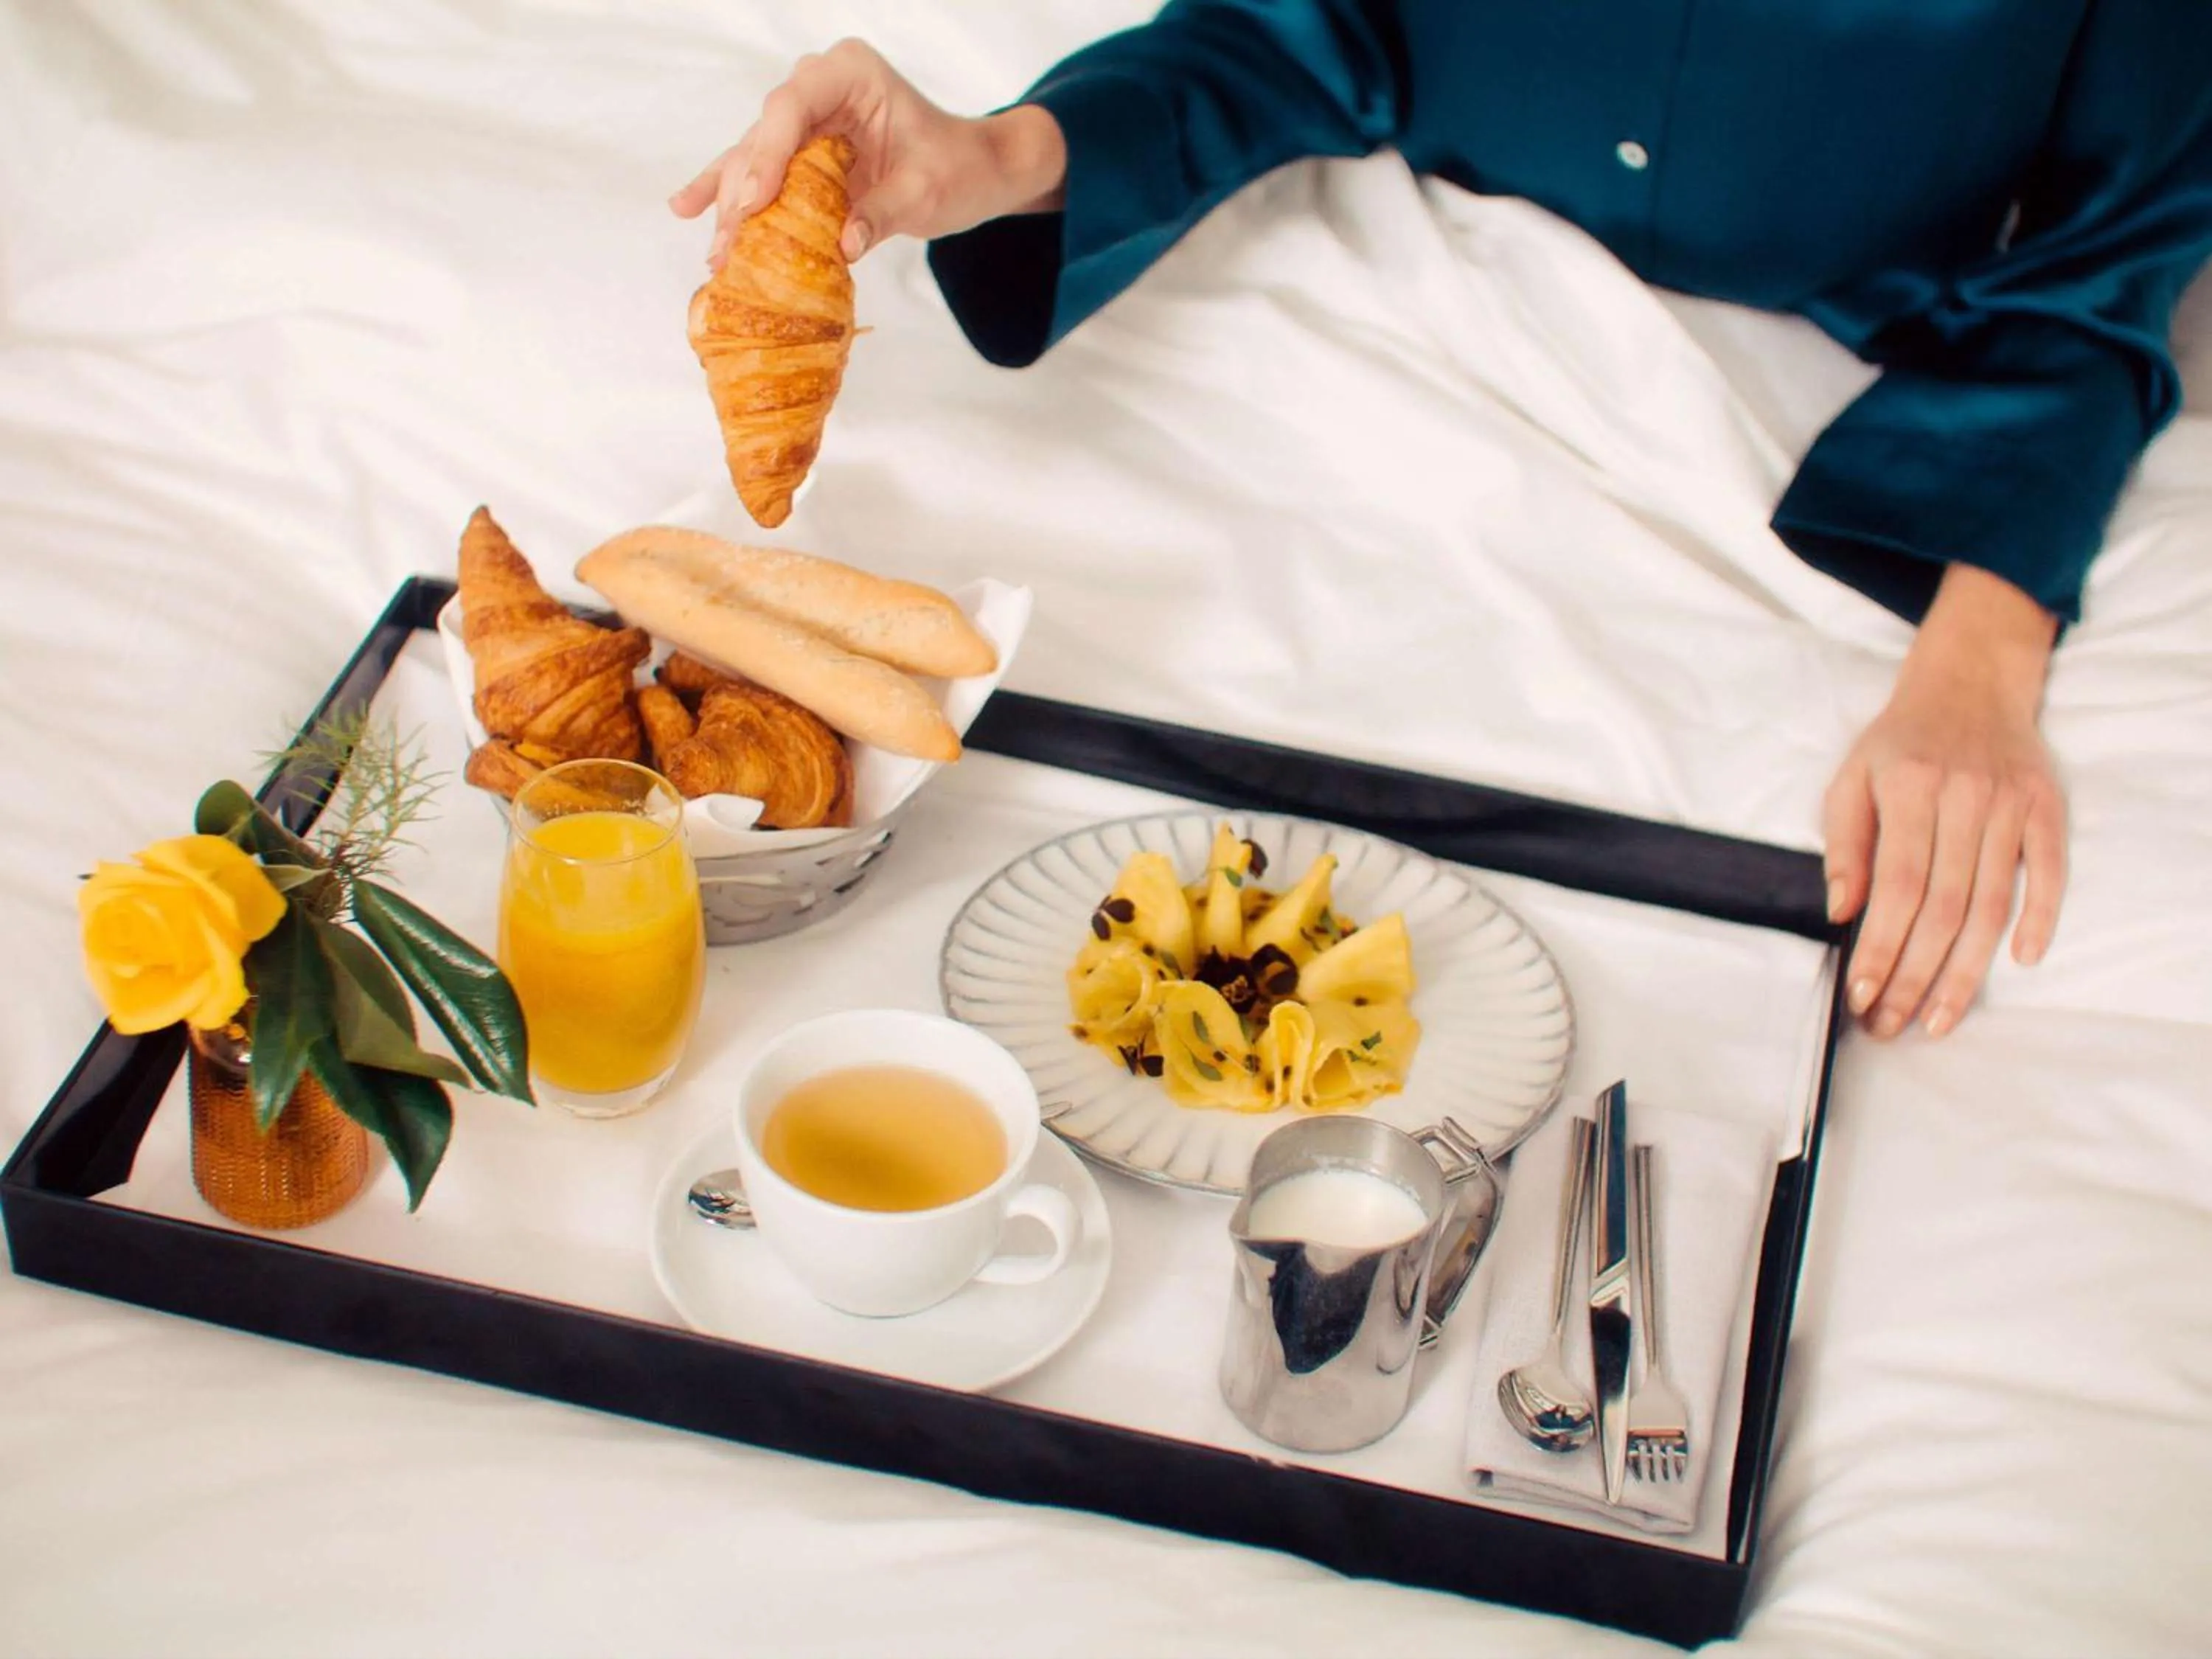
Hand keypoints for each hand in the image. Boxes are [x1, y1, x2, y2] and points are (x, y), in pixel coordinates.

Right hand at [669, 38, 1066, 268]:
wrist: (973, 171)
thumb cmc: (958, 169)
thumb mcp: (927, 193)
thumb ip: (883, 213)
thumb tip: (841, 246)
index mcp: (852, 74)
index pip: (794, 104)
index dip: (767, 153)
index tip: (753, 202)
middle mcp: (820, 86)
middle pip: (765, 136)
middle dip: (743, 193)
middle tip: (728, 245)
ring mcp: (807, 117)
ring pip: (755, 158)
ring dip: (732, 206)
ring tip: (714, 252)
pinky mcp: (801, 149)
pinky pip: (759, 171)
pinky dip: (730, 194)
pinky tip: (688, 209)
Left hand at [1823, 565, 2065, 1039]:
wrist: (1970, 683)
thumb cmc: (1901, 741)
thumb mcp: (1852, 778)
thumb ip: (1844, 845)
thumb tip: (1841, 914)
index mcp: (1910, 789)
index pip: (1896, 888)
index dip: (1881, 948)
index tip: (1862, 997)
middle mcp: (1965, 798)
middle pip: (1943, 908)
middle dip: (1915, 976)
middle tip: (1893, 1026)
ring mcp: (2011, 804)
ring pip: (1992, 903)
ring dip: (1966, 969)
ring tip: (1940, 1019)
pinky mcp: (2046, 807)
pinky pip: (2049, 871)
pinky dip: (2041, 917)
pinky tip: (2020, 961)